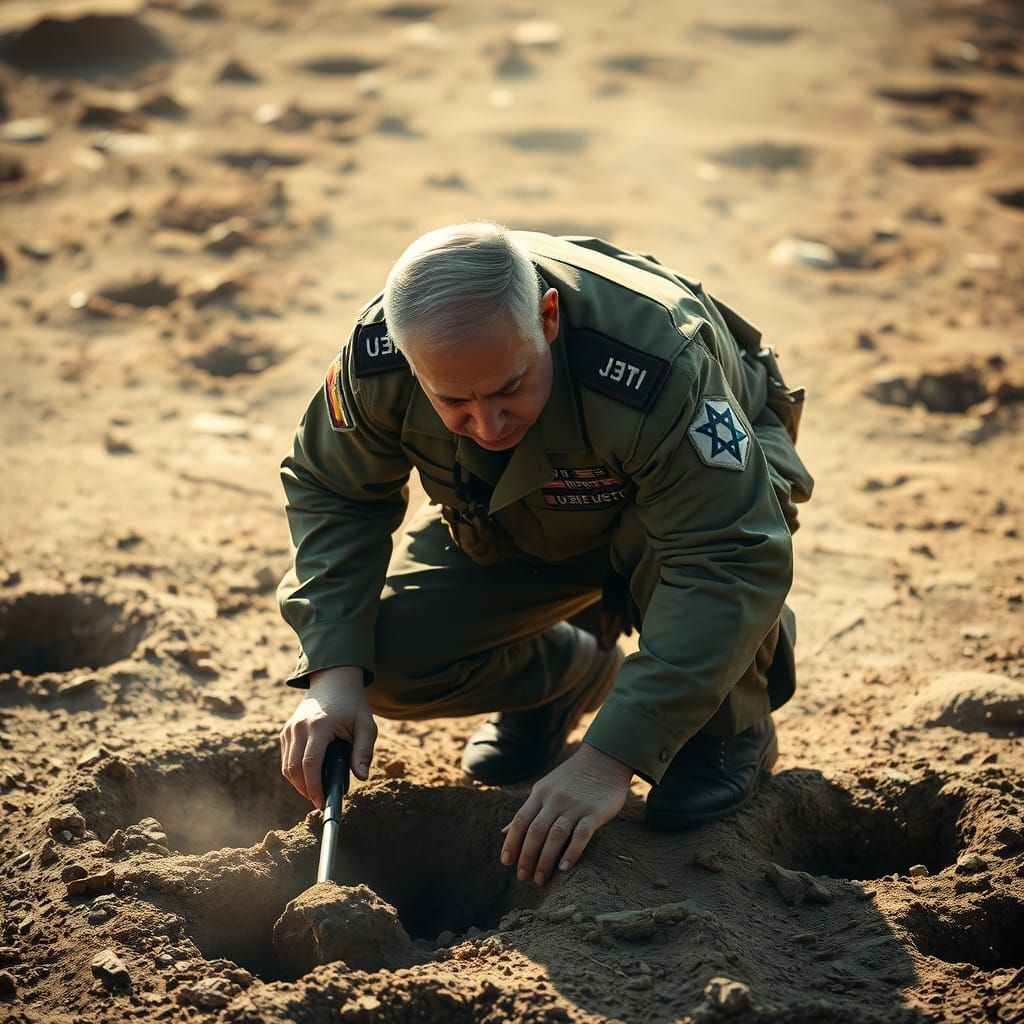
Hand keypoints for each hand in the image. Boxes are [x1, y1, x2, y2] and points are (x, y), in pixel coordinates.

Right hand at [279, 666, 377, 809]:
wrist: (334, 681)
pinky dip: (295, 772)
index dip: (314, 787)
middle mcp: (300, 727)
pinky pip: (286, 758)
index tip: (322, 802)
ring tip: (315, 792)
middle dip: (305, 790)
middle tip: (320, 801)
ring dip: (299, 784)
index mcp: (319, 725)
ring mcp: (290, 728)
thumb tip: (362, 777)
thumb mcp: (366, 725)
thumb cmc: (353, 705)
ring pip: (287, 766)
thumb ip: (364, 751)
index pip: (310, 763)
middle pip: (293, 769)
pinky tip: (308, 778)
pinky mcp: (286, 731)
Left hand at [500, 743, 632, 885]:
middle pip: (535, 831)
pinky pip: (581, 834)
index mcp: (540, 793)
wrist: (605, 759)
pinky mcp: (594, 812)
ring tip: (540, 879)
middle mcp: (555, 799)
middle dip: (527, 856)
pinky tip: (564, 867)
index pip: (520, 820)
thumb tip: (505, 832)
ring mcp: (575, 805)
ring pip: (555, 835)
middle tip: (523, 878)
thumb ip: (528, 810)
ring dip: (545, 860)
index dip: (512, 843)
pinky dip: (572, 852)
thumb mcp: (546, 788)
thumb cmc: (572, 778)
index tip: (506, 863)